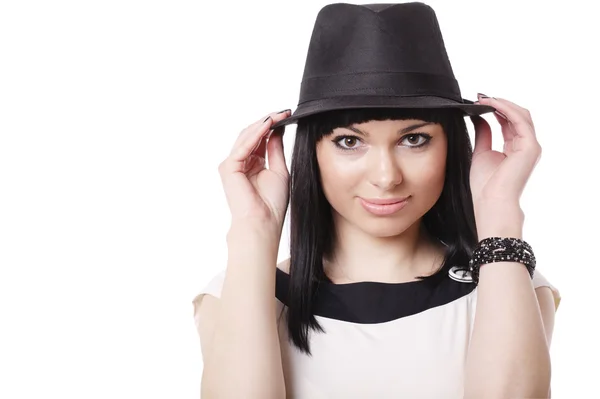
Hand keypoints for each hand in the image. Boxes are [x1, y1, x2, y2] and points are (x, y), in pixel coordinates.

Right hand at [218, 110, 290, 229]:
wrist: (264, 222)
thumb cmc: (272, 204)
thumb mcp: (279, 170)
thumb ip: (275, 149)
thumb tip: (277, 129)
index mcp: (252, 164)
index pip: (260, 139)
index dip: (272, 126)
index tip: (287, 115)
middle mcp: (240, 163)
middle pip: (252, 135)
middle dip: (268, 122)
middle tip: (283, 112)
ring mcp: (232, 164)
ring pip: (246, 137)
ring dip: (263, 124)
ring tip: (278, 115)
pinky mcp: (229, 167)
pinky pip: (244, 145)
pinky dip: (256, 134)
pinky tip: (268, 125)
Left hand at [469, 94, 541, 209]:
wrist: (490, 201)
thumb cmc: (485, 185)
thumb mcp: (481, 152)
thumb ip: (484, 133)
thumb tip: (479, 116)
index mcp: (516, 148)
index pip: (510, 122)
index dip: (496, 110)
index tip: (479, 102)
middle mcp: (527, 145)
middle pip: (518, 115)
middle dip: (500, 104)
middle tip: (481, 96)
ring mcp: (531, 146)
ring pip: (521, 114)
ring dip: (501, 103)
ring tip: (483, 98)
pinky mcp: (530, 147)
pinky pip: (519, 120)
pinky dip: (505, 109)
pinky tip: (490, 104)